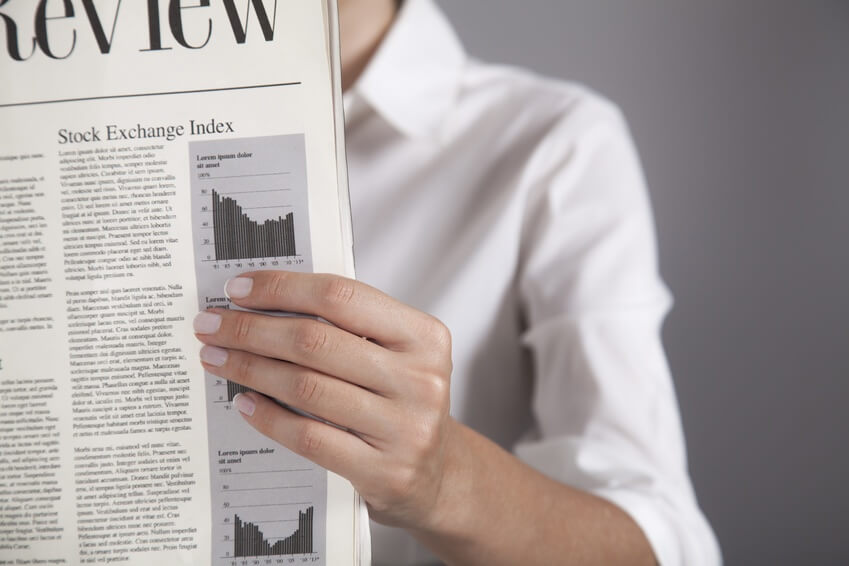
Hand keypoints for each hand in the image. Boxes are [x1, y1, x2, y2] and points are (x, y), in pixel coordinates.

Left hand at [192, 271, 453, 529]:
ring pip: (307, 388)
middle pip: (316, 341)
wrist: (435, 474)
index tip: (238, 290)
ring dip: (250, 368)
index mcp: (425, 336)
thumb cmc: (400, 401)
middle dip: (252, 329)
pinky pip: (309, 438)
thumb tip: (263, 301)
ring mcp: (406, 428)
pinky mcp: (383, 471)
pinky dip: (268, 417)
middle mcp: (421, 379)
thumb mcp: (395, 354)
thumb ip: (347, 327)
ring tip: (216, 358)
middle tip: (211, 325)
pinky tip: (244, 401)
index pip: (342, 296)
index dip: (283, 288)